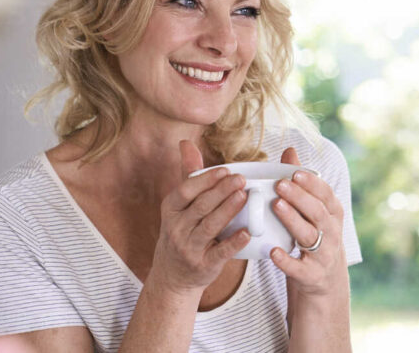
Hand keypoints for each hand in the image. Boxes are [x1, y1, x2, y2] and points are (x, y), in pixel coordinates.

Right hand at [150, 140, 250, 294]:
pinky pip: (219, 252)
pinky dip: (234, 242)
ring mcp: (189, 248)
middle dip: (221, 191)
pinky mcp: (204, 265)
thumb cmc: (182, 231)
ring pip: (210, 226)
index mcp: (171, 209)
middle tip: (241, 179)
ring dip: (228, 210)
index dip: (206, 180)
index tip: (226, 170)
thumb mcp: (178, 206)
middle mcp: (176, 228)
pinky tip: (247, 232)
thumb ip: (188, 176)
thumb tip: (186, 143)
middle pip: (201, 206)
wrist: (173, 276)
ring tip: (244, 196)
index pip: (186, 190)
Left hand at [270, 147, 346, 297]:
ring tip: (276, 206)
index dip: (312, 184)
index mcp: (333, 215)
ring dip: (293, 220)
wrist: (325, 284)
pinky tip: (273, 251)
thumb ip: (301, 183)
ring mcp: (324, 255)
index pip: (326, 195)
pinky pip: (299, 268)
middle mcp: (332, 233)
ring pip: (309, 236)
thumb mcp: (312, 211)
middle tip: (280, 185)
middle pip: (318, 212)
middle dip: (300, 198)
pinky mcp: (312, 276)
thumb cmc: (314, 237)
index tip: (294, 172)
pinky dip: (287, 260)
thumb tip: (290, 150)